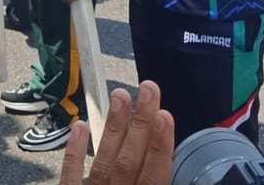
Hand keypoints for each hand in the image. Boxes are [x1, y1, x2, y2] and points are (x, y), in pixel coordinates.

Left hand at [59, 81, 173, 184]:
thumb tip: (193, 182)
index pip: (155, 177)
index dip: (160, 147)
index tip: (165, 116)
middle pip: (129, 161)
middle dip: (140, 124)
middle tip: (149, 88)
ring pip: (103, 162)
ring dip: (113, 128)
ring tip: (120, 95)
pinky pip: (70, 177)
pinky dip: (75, 152)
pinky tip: (80, 126)